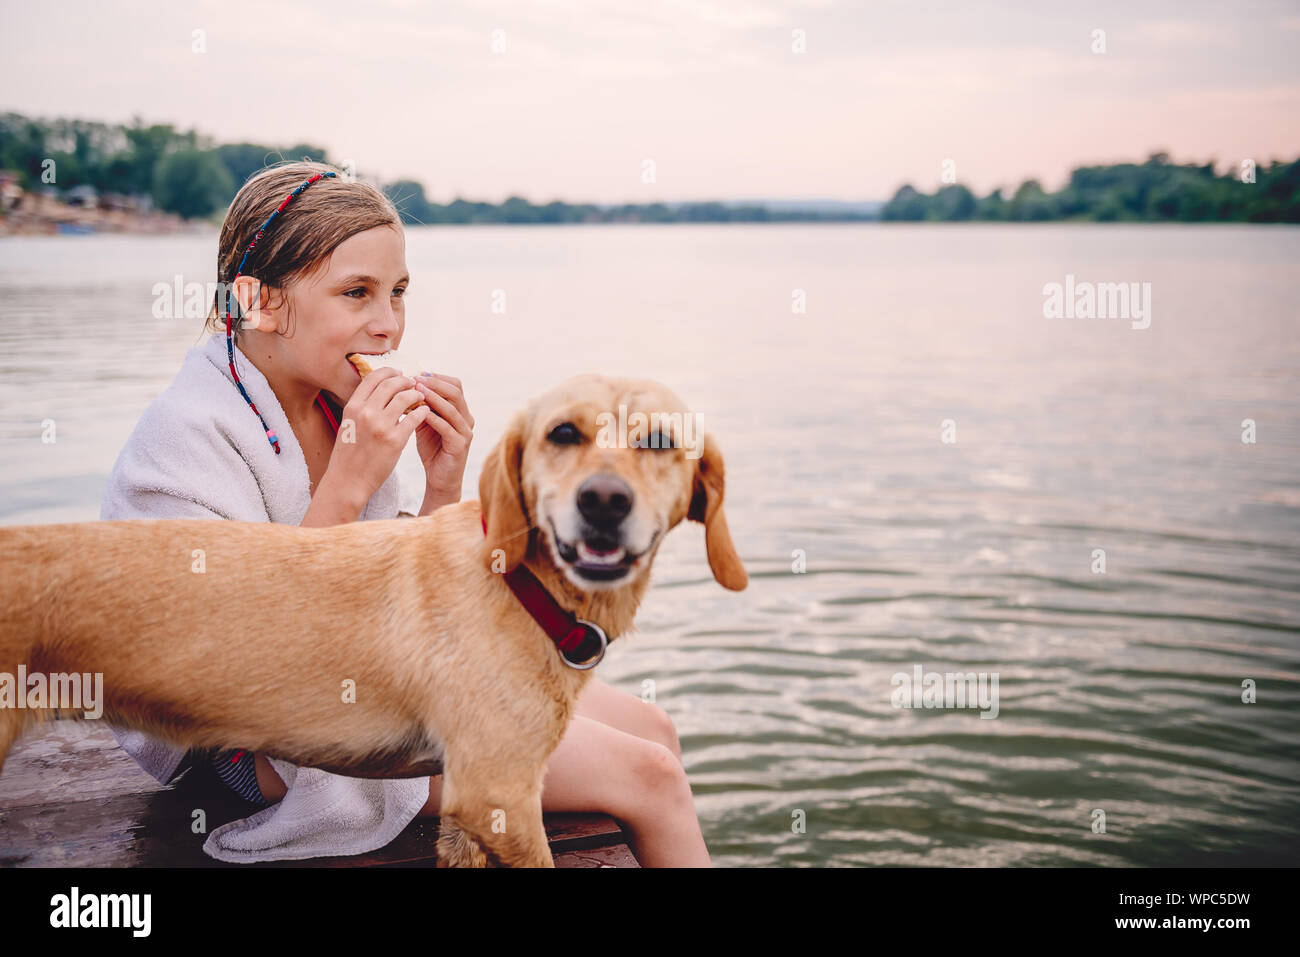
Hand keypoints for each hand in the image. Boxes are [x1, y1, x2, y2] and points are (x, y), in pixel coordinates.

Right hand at [324, 368, 434, 508]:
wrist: (348, 480)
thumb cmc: (349, 454)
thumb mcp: (348, 424)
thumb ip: (361, 407)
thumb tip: (376, 391)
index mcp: (352, 407)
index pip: (373, 378)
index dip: (389, 372)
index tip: (399, 374)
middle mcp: (365, 413)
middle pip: (391, 384)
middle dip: (405, 381)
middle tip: (414, 384)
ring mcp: (380, 426)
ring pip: (405, 398)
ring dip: (416, 394)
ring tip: (421, 397)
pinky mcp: (395, 441)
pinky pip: (414, 418)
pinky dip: (422, 411)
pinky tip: (425, 412)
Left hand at [412, 372, 473, 508]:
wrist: (440, 478)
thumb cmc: (432, 449)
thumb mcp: (425, 423)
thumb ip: (420, 406)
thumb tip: (405, 385)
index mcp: (460, 410)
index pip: (454, 384)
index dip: (437, 377)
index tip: (417, 373)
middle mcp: (466, 418)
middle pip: (456, 391)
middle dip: (435, 383)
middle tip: (416, 379)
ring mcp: (465, 432)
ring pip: (452, 407)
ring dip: (433, 397)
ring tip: (416, 390)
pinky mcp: (460, 445)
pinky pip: (447, 427)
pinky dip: (433, 418)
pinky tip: (419, 413)